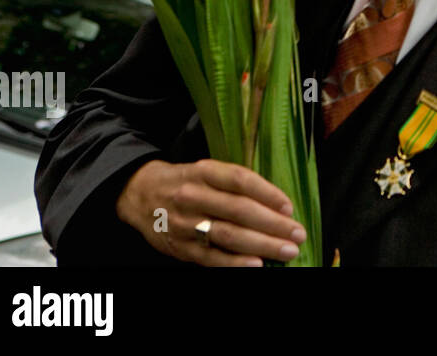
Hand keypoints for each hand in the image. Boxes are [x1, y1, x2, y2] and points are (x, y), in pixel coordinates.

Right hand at [115, 158, 306, 265]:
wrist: (139, 194)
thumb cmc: (185, 182)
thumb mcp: (206, 171)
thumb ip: (235, 185)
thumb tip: (277, 204)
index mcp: (204, 172)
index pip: (240, 180)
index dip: (268, 193)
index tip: (289, 207)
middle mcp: (193, 196)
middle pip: (239, 210)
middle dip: (273, 224)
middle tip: (297, 234)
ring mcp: (185, 223)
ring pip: (227, 235)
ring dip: (261, 245)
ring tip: (286, 251)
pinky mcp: (180, 247)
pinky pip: (210, 257)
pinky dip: (234, 262)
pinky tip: (255, 265)